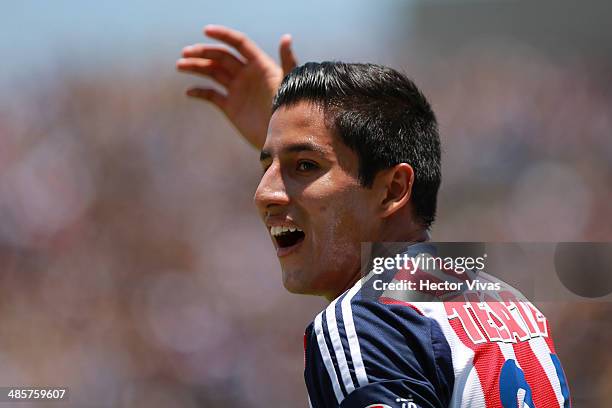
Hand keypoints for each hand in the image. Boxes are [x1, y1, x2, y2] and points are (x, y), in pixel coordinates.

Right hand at [177, 25, 297, 148]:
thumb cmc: (291, 110)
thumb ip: (287, 61)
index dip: (223, 35)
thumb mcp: (289, 84)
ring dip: (196, 67)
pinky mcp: (231, 107)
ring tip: (180, 65)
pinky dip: (199, 92)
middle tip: (185, 53)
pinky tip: (189, 91)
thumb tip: (286, 37)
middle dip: (203, 52)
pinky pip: (211, 95)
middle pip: (221, 57)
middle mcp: (247, 75)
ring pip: (213, 73)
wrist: (283, 140)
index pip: (239, 44)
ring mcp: (238, 90)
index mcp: (260, 65)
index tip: (205, 31)